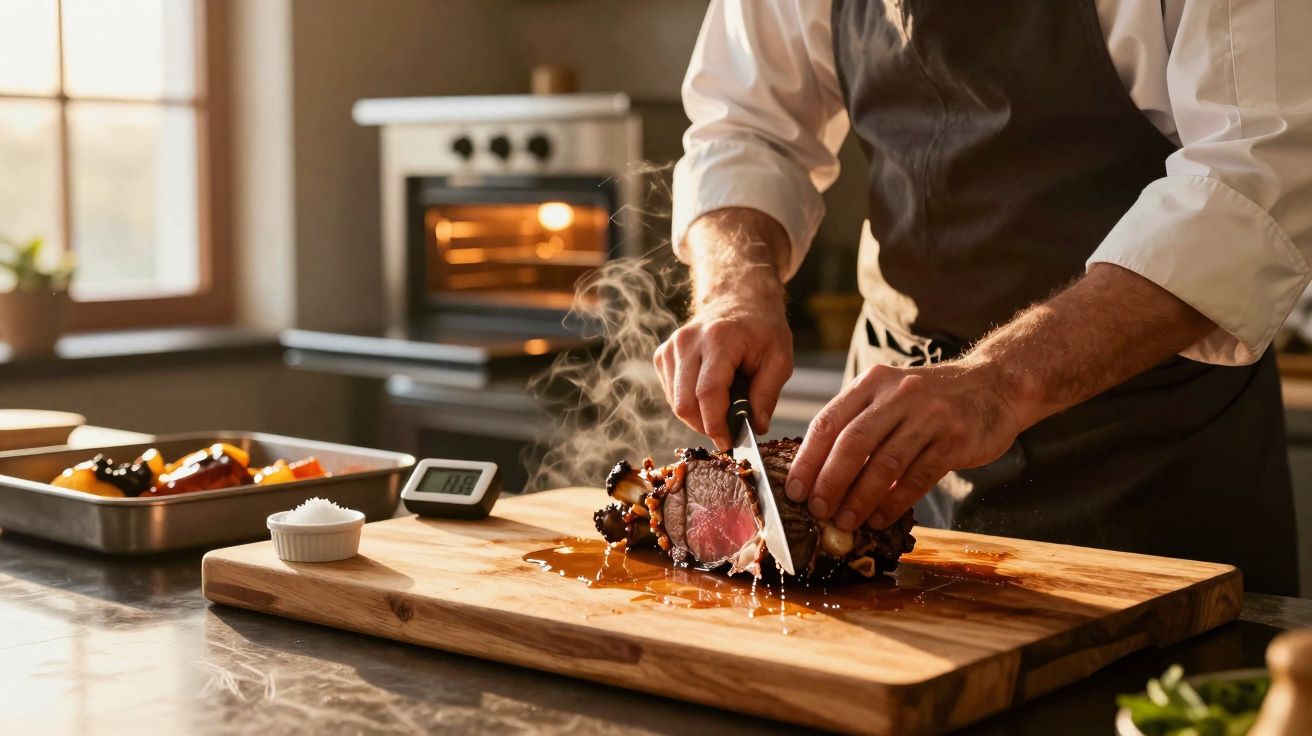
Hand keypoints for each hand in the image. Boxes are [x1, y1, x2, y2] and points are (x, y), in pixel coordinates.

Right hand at [655, 295, 792, 449]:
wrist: (739, 297)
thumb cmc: (762, 328)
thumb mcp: (779, 359)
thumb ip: (767, 395)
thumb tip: (755, 428)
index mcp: (718, 339)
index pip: (707, 393)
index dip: (716, 425)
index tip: (728, 443)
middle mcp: (688, 341)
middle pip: (685, 403)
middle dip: (706, 426)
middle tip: (728, 432)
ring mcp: (671, 347)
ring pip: (675, 402)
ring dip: (698, 417)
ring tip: (723, 409)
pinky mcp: (663, 354)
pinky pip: (671, 394)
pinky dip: (689, 404)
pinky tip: (708, 395)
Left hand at [784, 359, 1024, 531]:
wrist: (995, 385)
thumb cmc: (931, 399)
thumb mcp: (891, 395)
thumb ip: (859, 424)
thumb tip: (819, 473)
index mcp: (873, 383)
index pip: (829, 422)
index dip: (808, 459)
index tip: (794, 489)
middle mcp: (898, 395)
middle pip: (852, 443)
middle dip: (829, 482)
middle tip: (816, 510)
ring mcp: (929, 416)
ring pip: (884, 464)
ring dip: (860, 498)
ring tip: (845, 521)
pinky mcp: (955, 439)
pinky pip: (917, 477)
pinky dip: (894, 501)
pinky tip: (879, 518)